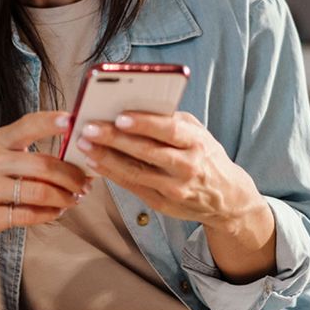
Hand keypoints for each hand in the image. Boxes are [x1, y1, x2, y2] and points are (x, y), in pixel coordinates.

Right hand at [0, 111, 91, 233]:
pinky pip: (29, 215)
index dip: (51, 122)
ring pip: (40, 192)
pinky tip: (56, 211)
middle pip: (43, 165)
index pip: (28, 125)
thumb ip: (32, 150)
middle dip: (72, 176)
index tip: (72, 121)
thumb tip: (78, 153)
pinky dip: (49, 214)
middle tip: (85, 183)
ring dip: (64, 197)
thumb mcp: (4, 154)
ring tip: (73, 199)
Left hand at [76, 110, 275, 281]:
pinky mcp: (162, 204)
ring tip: (83, 144)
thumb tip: (134, 105)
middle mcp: (188, 166)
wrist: (226, 198)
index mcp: (198, 142)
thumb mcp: (198, 132)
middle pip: (147, 151)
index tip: (120, 116)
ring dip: (105, 157)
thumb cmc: (205, 155)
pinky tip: (93, 162)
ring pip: (135, 172)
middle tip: (88, 128)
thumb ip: (171, 120)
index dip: (144, 124)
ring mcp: (175, 189)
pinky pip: (132, 187)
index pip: (170, 130)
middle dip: (114, 139)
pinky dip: (110, 174)